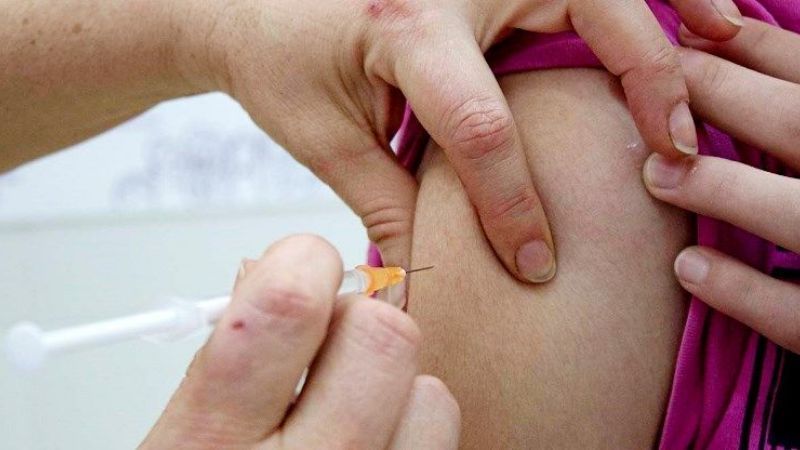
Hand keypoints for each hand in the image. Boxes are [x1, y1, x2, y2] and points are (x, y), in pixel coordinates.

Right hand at [140, 235, 459, 448]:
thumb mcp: (180, 443)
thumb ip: (227, 357)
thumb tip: (272, 270)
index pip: (282, 311)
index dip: (302, 265)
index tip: (304, 267)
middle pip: (386, 340)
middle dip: (359, 323)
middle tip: (331, 345)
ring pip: (434, 399)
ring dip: (398, 393)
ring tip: (351, 421)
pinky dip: (412, 442)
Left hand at [172, 0, 740, 282]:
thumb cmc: (276, 59)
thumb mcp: (324, 138)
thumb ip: (384, 207)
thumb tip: (416, 280)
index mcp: (405, 21)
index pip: (485, 124)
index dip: (515, 204)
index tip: (534, 262)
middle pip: (587, 14)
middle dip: (646, 80)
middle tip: (680, 145)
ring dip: (662, 21)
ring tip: (723, 53)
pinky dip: (630, 2)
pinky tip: (677, 20)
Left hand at [643, 19, 799, 351]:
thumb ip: (799, 105)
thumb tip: (734, 36)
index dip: (760, 52)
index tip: (687, 41)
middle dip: (729, 98)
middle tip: (656, 88)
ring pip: (799, 217)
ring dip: (724, 188)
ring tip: (655, 174)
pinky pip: (797, 314)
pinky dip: (743, 291)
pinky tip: (686, 264)